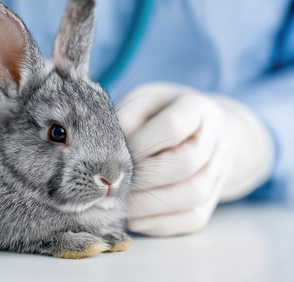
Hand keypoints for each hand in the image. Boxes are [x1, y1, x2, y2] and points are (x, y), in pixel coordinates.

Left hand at [116, 82, 273, 235]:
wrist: (198, 130)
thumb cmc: (159, 114)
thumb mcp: (141, 103)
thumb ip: (126, 120)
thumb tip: (108, 155)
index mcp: (196, 108)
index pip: (172, 126)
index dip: (140, 144)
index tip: (115, 156)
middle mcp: (215, 140)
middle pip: (185, 165)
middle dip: (144, 178)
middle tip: (114, 185)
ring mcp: (218, 172)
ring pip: (192, 196)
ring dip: (150, 205)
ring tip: (119, 204)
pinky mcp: (211, 200)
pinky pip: (192, 219)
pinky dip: (161, 224)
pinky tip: (135, 219)